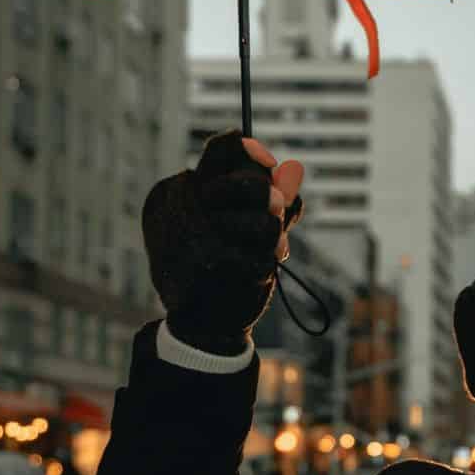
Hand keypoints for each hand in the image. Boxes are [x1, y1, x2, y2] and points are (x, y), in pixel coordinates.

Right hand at [142, 130, 305, 354]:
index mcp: (182, 191)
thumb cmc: (210, 266)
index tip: (269, 161)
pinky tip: (256, 271)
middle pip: (255, 183)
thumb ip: (257, 195)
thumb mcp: (220, 223)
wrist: (197, 325)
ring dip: (274, 237)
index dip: (252, 151)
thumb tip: (292, 170)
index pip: (223, 149)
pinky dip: (270, 262)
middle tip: (274, 211)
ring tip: (265, 248)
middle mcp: (189, 208)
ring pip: (270, 218)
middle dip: (273, 199)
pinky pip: (272, 252)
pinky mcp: (222, 265)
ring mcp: (203, 236)